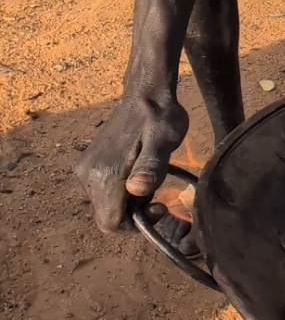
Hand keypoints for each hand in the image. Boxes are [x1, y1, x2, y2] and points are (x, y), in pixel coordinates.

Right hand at [74, 94, 188, 232]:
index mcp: (105, 173)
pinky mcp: (87, 163)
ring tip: (147, 174)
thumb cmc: (160, 118)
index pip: (110, 224)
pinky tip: (136, 170)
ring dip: (128, 200)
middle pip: (108, 216)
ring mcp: (84, 169)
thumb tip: (138, 190)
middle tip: (156, 188)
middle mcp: (87, 174)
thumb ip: (151, 167)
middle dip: (134, 211)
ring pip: (106, 204)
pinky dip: (121, 189)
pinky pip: (102, 191)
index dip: (135, 225)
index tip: (157, 204)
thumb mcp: (164, 141)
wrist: (145, 94)